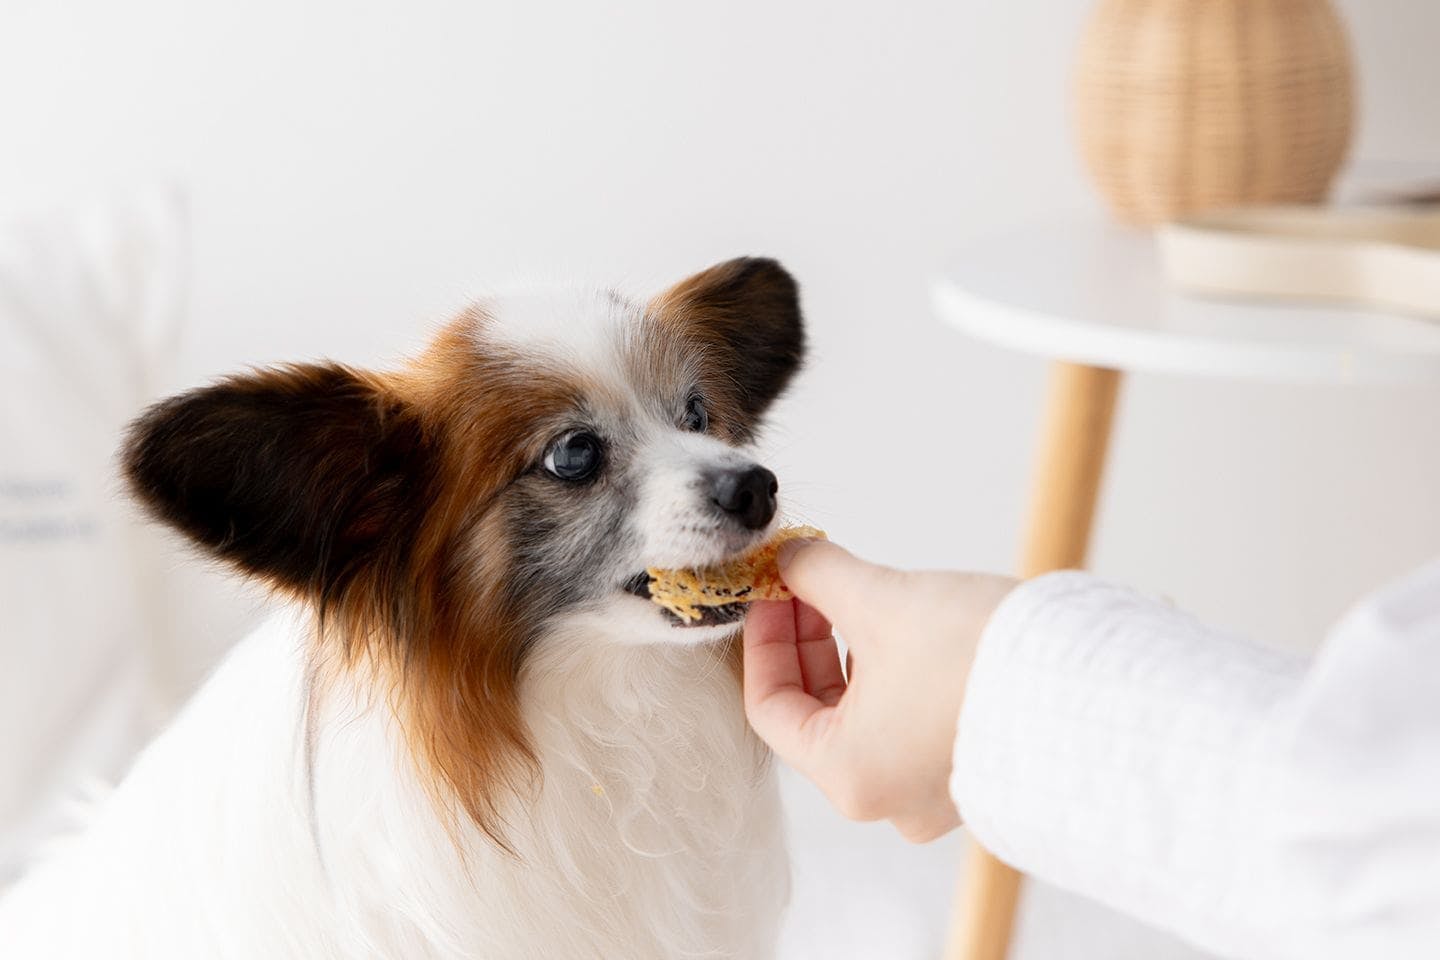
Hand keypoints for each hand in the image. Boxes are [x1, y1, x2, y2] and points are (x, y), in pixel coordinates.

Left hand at [742, 539, 1016, 841]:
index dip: (762, 640)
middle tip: (809, 583)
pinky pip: (908, 723)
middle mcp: (888, 799)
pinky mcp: (971, 770)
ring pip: (864, 715)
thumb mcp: (884, 600)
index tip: (771, 591)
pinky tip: (904, 626)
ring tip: (858, 593)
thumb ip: (821, 577)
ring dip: (850, 653)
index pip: (769, 708)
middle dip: (808, 640)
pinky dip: (893, 675)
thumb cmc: (981, 654)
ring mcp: (934, 792)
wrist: (1096, 679)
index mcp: (849, 774)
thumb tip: (793, 558)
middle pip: (816, 712)